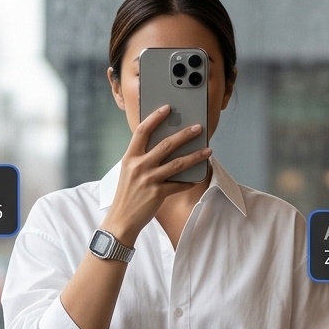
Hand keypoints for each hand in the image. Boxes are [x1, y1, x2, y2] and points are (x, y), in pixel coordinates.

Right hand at [105, 106, 211, 245]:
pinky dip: (189, 181)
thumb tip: (163, 148)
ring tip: (208, 150)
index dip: (155, 117)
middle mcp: (139, 166)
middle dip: (185, 134)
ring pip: (178, 163)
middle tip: (198, 128)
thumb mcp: (129, 172)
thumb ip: (142, 159)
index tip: (167, 108)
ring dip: (195, 156)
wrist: (121, 220)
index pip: (142, 131)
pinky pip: (179, 184)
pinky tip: (198, 176)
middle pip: (166, 144)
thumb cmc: (127, 195)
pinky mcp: (158, 193)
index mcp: (130, 157)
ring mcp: (149, 180)